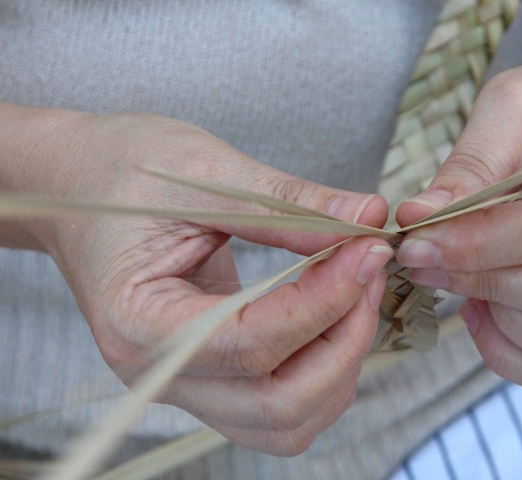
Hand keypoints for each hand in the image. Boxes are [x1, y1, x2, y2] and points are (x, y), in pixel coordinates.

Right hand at [10, 107, 392, 455]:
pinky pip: (284, 406)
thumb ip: (288, 203)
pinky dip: (326, 369)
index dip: (324, 300)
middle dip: (344, 340)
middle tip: (370, 267)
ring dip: (342, 361)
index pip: (250, 343)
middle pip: (279, 405)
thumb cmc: (124, 170)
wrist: (82, 185)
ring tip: (358, 286)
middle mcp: (160, 372)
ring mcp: (187, 384)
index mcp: (138, 322)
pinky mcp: (213, 378)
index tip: (369, 250)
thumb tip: (369, 217)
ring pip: (289, 421)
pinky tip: (336, 309)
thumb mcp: (205, 171)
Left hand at [395, 41, 521, 394]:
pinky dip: (520, 355)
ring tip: (464, 282)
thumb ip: (475, 163)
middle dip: (485, 284)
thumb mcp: (518, 104)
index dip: (482, 246)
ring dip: (505, 325)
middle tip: (425, 264)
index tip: (418, 244)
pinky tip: (488, 312)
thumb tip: (420, 217)